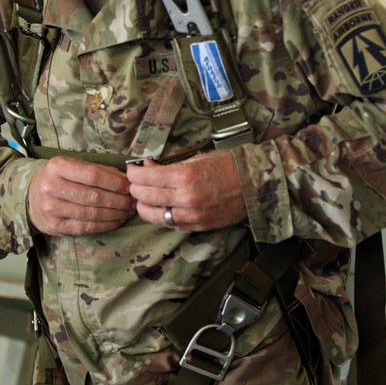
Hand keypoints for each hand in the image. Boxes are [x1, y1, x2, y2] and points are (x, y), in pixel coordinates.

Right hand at [27, 157, 134, 235]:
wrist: (29, 196)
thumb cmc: (57, 177)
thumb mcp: (72, 165)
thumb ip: (98, 170)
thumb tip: (127, 178)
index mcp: (57, 166)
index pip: (93, 175)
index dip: (115, 182)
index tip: (130, 186)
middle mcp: (52, 187)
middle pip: (94, 196)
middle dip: (119, 200)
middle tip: (134, 202)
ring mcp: (52, 208)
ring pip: (92, 214)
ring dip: (116, 214)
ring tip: (128, 211)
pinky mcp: (55, 226)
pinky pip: (86, 227)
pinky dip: (105, 225)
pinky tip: (117, 221)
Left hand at [126, 151, 247, 231]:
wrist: (254, 184)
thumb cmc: (227, 166)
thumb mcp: (196, 158)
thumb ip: (170, 165)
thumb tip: (148, 166)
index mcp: (185, 177)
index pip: (146, 177)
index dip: (133, 173)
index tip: (131, 170)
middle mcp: (186, 199)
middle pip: (145, 197)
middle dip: (135, 188)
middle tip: (135, 182)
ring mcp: (191, 216)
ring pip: (153, 215)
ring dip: (143, 206)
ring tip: (143, 198)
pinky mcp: (198, 226)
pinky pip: (170, 224)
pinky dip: (160, 216)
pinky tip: (159, 207)